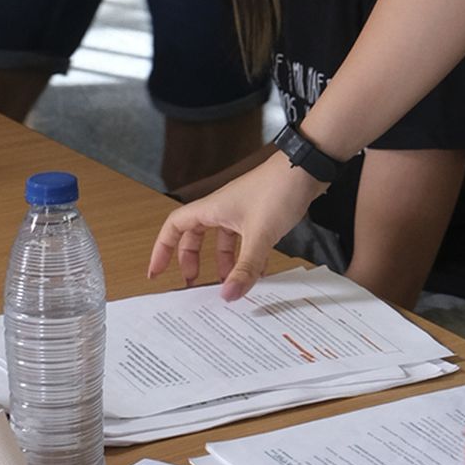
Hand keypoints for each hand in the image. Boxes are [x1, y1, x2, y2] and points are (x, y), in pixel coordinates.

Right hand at [148, 150, 313, 296]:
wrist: (307, 168)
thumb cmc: (278, 190)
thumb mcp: (260, 236)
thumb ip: (245, 267)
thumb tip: (227, 296)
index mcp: (212, 209)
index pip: (174, 227)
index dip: (162, 249)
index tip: (157, 272)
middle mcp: (222, 209)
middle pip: (195, 236)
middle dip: (192, 260)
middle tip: (194, 283)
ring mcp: (241, 211)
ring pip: (222, 240)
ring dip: (224, 262)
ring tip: (229, 284)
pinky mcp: (259, 214)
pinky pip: (245, 240)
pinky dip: (247, 256)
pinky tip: (259, 273)